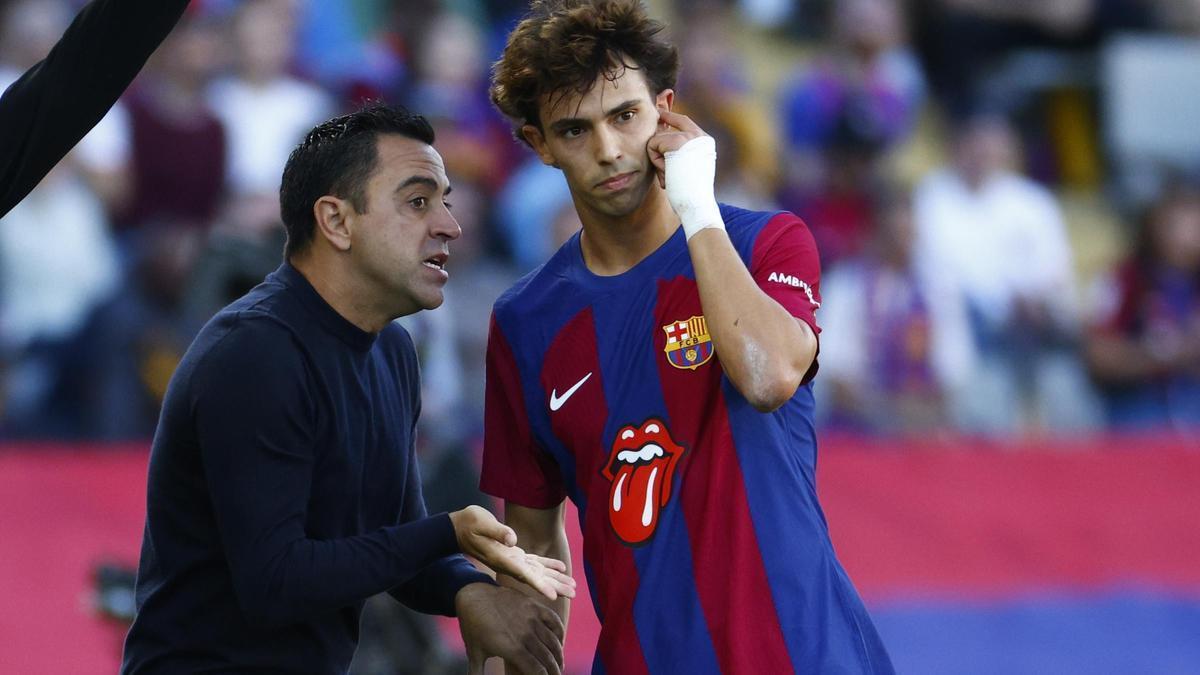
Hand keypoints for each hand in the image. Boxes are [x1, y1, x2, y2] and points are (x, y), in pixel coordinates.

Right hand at [449, 506, 575, 600]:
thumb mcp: (482, 523)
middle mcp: (509, 563)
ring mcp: (512, 560)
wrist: (458, 529)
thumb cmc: (470, 523)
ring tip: (573, 588)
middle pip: (535, 578)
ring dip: (555, 580)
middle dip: (554, 587)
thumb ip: (498, 532)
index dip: (539, 585)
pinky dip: (548, 566)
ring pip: (537, 573)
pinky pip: (534, 563)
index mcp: (502, 558)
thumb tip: (513, 540)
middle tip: (573, 595)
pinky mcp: (513, 554)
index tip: (553, 596)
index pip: (523, 575)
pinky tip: (561, 569)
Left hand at [457, 582, 564, 674]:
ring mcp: (531, 618)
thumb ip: (476, 674)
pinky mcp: (533, 605)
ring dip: (559, 656)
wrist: (473, 595)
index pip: (537, 670)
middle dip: (555, 671)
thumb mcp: (474, 655)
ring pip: (553, 642)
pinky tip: (559, 643)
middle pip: (548, 659)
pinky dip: (560, 634)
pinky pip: (554, 621)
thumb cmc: (473, 628)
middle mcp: (524, 634)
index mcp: (511, 649)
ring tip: (559, 666)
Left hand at [646, 108, 723, 238]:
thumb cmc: (690, 192)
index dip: (670, 116)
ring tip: (672, 175)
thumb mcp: (687, 167)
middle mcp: (699, 135)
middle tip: (666, 161)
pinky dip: (655, 161)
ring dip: (658, 160)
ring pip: (657, 139)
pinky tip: (668, 173)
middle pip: (667, 127)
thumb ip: (678, 151)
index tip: (659, 110)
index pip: (684, 121)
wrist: (696, 202)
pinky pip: (652, 145)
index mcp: (704, 141)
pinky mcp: (677, 142)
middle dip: (659, 148)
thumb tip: (660, 136)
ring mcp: (689, 137)